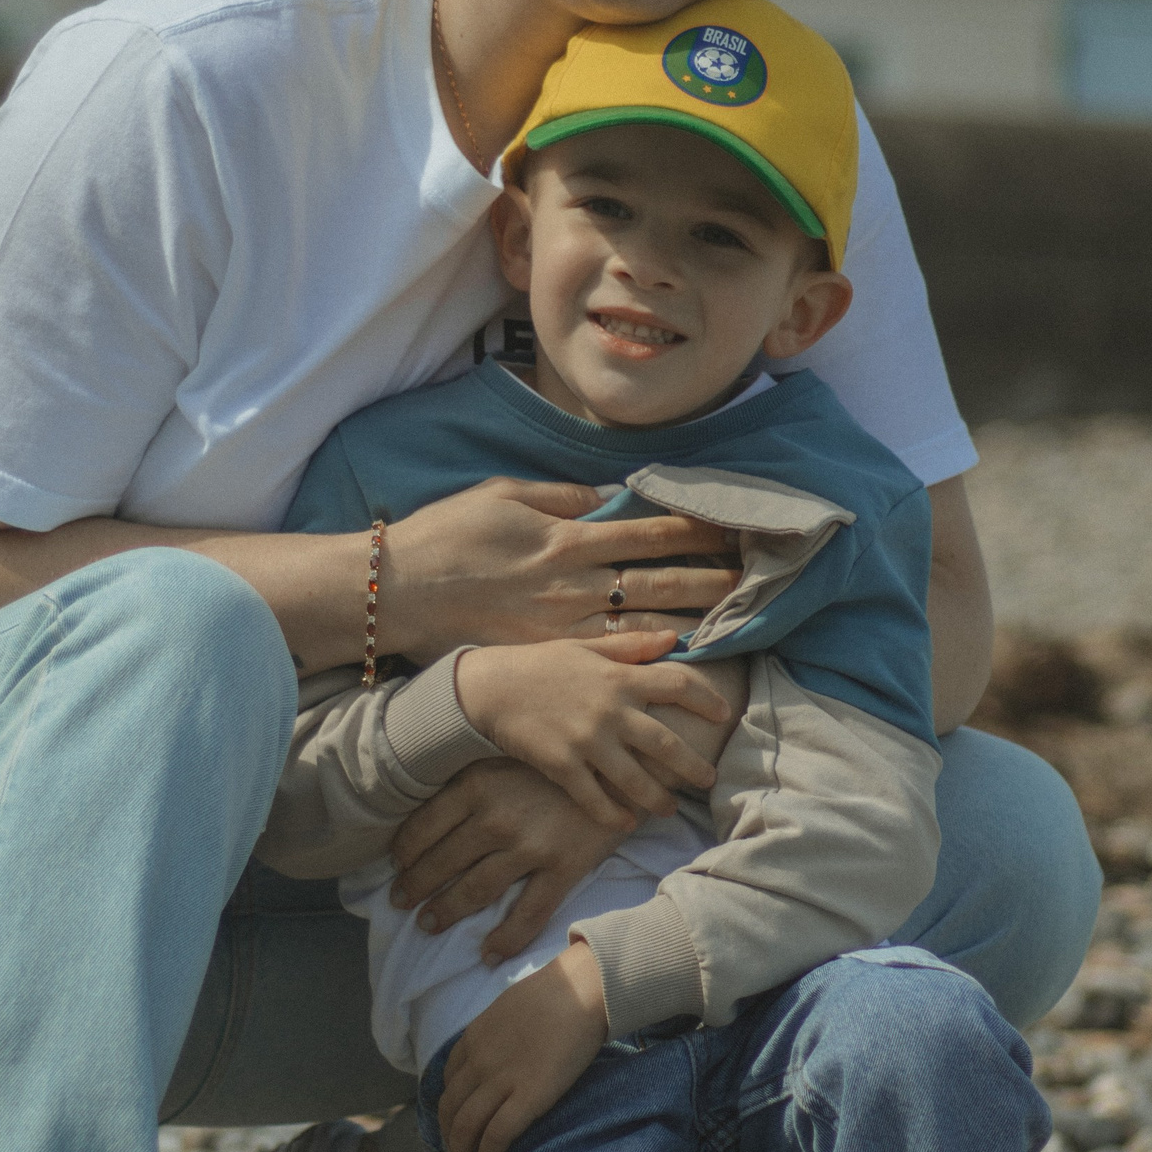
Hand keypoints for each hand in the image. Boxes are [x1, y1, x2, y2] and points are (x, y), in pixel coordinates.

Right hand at [377, 478, 739, 663]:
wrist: (398, 590)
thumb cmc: (447, 534)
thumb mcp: (501, 494)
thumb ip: (557, 494)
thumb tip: (604, 497)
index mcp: (565, 536)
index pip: (646, 530)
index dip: (694, 529)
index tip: (731, 527)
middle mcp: (572, 582)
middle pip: (657, 580)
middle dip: (709, 579)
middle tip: (753, 580)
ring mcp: (561, 623)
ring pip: (641, 623)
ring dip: (690, 621)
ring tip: (733, 621)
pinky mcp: (544, 653)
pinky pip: (606, 658)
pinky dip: (645, 657)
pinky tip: (679, 657)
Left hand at [392, 763, 631, 956]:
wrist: (621, 761)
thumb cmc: (557, 756)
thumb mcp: (506, 754)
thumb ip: (471, 780)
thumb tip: (430, 811)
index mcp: (477, 784)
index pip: (424, 827)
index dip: (405, 852)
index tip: (398, 865)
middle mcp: (497, 817)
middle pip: (443, 862)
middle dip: (416, 887)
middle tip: (401, 903)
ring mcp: (530, 846)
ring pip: (476, 891)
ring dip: (447, 911)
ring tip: (429, 925)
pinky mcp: (563, 867)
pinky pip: (528, 914)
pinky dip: (505, 938)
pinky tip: (488, 954)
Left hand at [439, 947, 608, 1151]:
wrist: (582, 989)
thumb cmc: (557, 991)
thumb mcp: (510, 1007)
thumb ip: (498, 1032)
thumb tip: (504, 1046)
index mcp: (474, 1038)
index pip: (449, 1080)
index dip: (447, 1106)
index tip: (453, 1122)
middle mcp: (479, 1062)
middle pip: (451, 1107)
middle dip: (447, 1137)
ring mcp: (501, 1080)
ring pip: (466, 1126)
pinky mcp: (528, 1097)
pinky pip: (496, 1134)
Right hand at [454, 640, 731, 827]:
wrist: (488, 688)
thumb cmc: (539, 665)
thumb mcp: (585, 647)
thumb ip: (631, 646)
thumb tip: (673, 638)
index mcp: (619, 677)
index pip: (678, 684)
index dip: (707, 698)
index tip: (724, 714)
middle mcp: (610, 710)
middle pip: (666, 743)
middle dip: (692, 765)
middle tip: (708, 779)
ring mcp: (587, 740)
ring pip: (637, 779)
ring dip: (659, 798)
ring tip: (670, 809)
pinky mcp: (562, 766)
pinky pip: (596, 799)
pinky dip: (614, 815)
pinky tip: (625, 823)